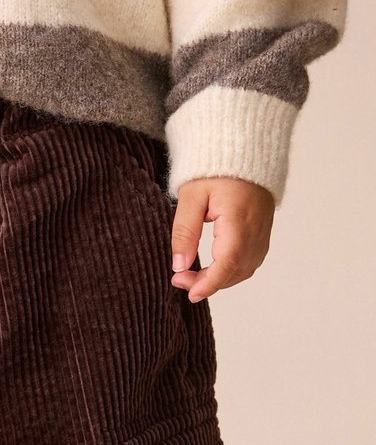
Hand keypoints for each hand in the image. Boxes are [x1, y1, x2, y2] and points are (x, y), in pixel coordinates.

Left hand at [170, 177, 274, 302]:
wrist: (243, 150)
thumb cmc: (215, 169)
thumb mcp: (191, 197)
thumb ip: (185, 232)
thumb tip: (179, 266)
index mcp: (239, 219)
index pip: (227, 263)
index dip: (208, 284)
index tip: (190, 294)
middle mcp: (257, 229)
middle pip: (235, 270)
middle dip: (208, 283)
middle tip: (180, 279)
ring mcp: (264, 232)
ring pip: (244, 270)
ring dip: (220, 280)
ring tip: (193, 276)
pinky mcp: (264, 232)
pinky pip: (251, 262)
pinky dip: (232, 271)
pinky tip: (213, 269)